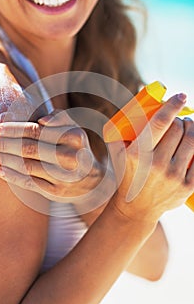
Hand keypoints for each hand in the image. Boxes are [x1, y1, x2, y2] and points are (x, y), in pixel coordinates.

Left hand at [0, 110, 113, 205]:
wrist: (93, 180)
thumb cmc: (76, 149)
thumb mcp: (73, 129)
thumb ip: (58, 118)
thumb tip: (38, 119)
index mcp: (74, 136)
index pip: (37, 131)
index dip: (13, 129)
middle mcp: (71, 157)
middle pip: (29, 148)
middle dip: (3, 144)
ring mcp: (64, 176)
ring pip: (27, 166)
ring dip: (2, 159)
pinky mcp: (57, 192)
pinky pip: (30, 183)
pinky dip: (13, 176)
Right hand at [108, 93, 193, 222]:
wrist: (136, 207)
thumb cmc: (126, 174)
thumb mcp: (116, 152)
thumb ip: (118, 129)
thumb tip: (131, 108)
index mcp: (138, 154)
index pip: (161, 122)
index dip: (173, 106)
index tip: (181, 96)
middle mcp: (156, 164)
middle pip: (178, 129)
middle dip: (181, 119)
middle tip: (179, 119)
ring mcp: (173, 176)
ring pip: (192, 141)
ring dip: (192, 129)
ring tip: (188, 127)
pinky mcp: (187, 186)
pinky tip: (193, 141)